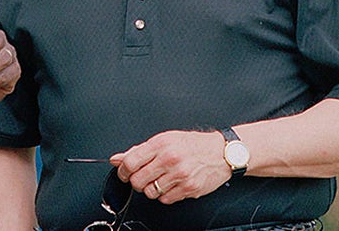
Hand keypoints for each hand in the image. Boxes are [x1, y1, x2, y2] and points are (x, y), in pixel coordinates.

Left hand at [112, 130, 230, 204]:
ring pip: (150, 192)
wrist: (221, 152)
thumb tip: (117, 159)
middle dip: (136, 181)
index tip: (124, 173)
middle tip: (143, 177)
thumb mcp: (165, 139)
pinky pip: (165, 199)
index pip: (130, 162)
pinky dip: (165, 195)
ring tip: (160, 180)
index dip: (123, 171)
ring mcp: (179, 175)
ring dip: (151, 189)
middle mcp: (169, 159)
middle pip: (137, 180)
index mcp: (161, 144)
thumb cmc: (192, 145)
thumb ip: (139, 150)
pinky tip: (171, 184)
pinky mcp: (188, 188)